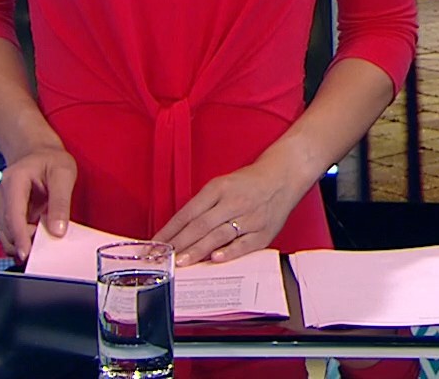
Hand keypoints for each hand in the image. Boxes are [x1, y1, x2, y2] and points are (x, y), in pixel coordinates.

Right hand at [0, 144, 76, 261]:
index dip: (20, 237)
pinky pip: (9, 232)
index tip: (27, 253)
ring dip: (24, 241)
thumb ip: (61, 203)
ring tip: (44, 235)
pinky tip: (35, 233)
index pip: (13, 214)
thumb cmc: (50, 160)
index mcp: (13, 180)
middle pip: (7, 228)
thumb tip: (58, 230)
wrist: (38, 154)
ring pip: (6, 234)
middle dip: (26, 241)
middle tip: (48, 244)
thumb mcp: (64, 174)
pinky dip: (21, 238)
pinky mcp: (0, 212)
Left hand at [155, 160, 302, 265]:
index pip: (188, 213)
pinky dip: (230, 252)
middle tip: (163, 258)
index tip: (155, 245)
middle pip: (200, 225)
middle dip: (179, 244)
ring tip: (182, 262)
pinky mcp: (263, 231)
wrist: (283, 176)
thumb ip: (202, 206)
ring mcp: (249, 217)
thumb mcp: (222, 185)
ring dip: (198, 250)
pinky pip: (244, 244)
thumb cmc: (249, 182)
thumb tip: (178, 231)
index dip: (170, 230)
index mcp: (218, 188)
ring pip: (219, 235)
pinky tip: (215, 259)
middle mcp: (233, 202)